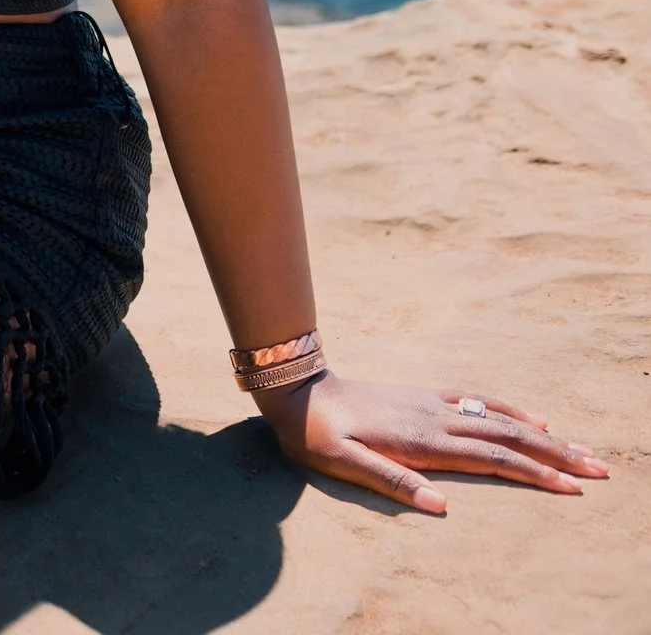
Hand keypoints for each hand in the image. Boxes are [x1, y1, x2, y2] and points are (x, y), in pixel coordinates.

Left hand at [255, 373, 609, 512]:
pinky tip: (533, 420)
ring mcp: (433, 406)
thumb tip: (441, 507)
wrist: (298, 389)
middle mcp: (437, 421)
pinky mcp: (424, 397)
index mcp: (424, 443)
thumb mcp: (344, 463)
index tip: (573, 487)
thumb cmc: (317, 433)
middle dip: (556, 455)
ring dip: (544, 436)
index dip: (534, 474)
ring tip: (580, 449)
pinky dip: (511, 411)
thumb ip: (391, 482)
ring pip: (500, 420)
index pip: (493, 459)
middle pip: (509, 438)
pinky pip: (478, 402)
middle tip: (599, 469)